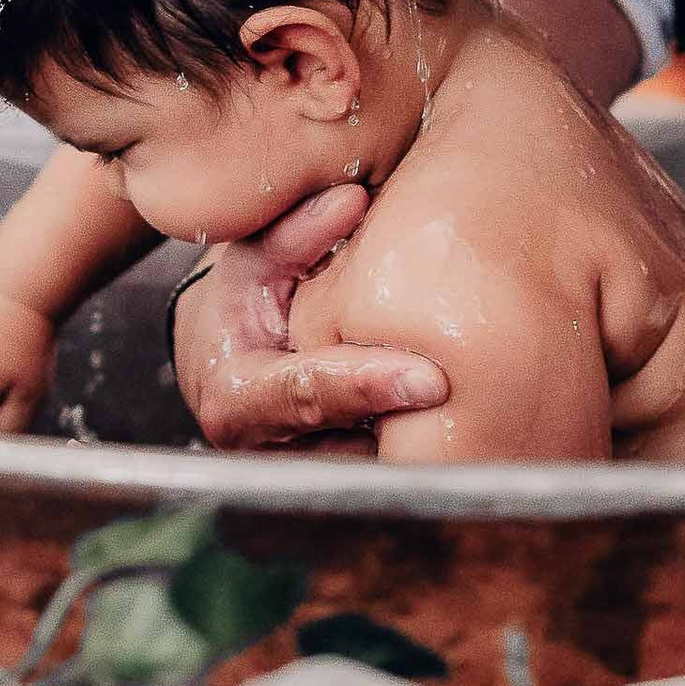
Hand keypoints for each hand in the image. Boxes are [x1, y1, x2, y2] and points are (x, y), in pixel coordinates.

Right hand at [171, 185, 446, 450]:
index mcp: (236, 395)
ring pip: (367, 469)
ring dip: (413, 442)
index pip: (308, 395)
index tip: (430, 379)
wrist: (218, 355)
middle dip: (403, 424)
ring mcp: (295, 476)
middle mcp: (264, 449)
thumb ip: (296, 233)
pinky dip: (409, 445)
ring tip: (464, 401)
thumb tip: (352, 202)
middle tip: (466, 392)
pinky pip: (376, 471)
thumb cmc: (237, 301)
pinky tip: (444, 412)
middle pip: (346, 446)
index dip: (367, 387)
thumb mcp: (251, 258)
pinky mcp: (326, 483)